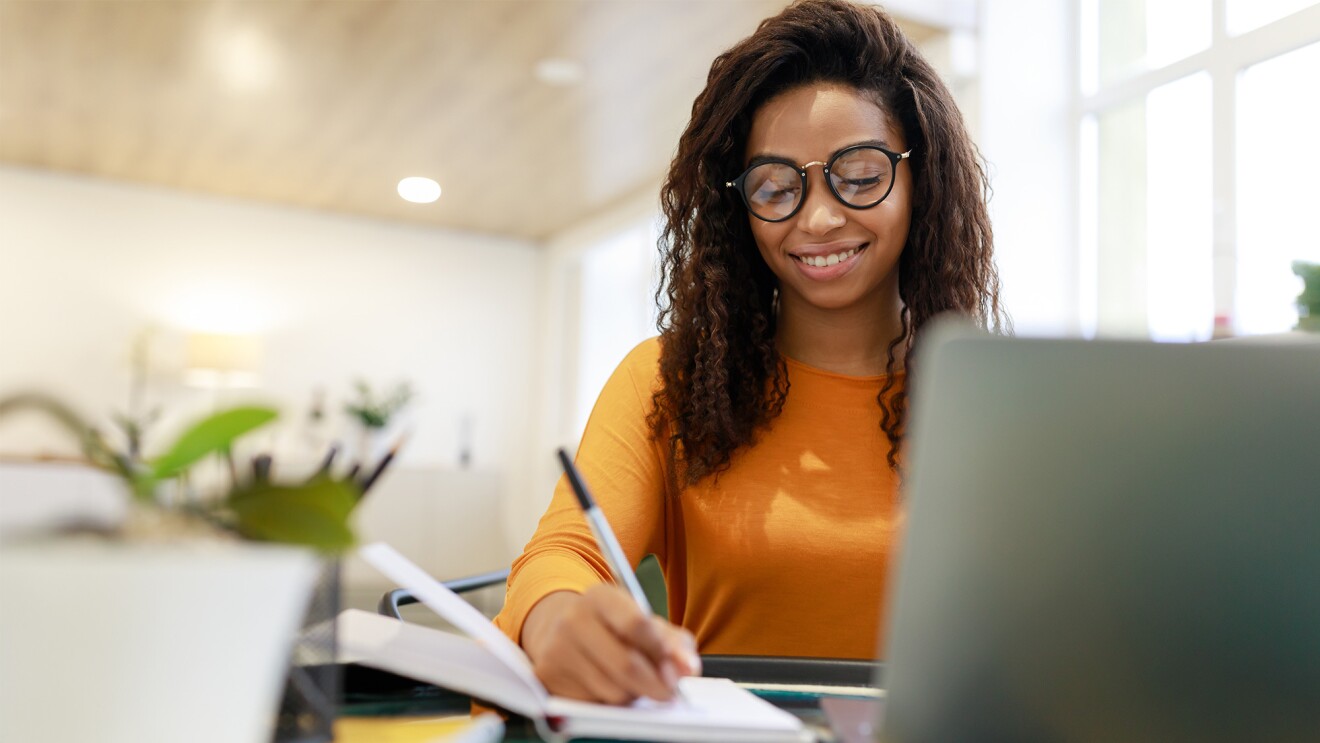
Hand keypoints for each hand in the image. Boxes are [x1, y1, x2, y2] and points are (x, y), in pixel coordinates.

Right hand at [520, 586, 700, 704]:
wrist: (556, 627)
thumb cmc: (609, 626)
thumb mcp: (640, 619)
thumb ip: (672, 641)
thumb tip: (688, 668)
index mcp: (601, 597)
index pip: (636, 624)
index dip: (662, 650)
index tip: (679, 669)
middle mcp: (573, 619)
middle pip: (626, 664)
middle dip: (656, 685)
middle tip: (669, 692)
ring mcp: (557, 648)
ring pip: (613, 690)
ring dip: (632, 694)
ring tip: (631, 682)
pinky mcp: (548, 677)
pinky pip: (593, 703)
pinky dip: (609, 702)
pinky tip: (607, 685)